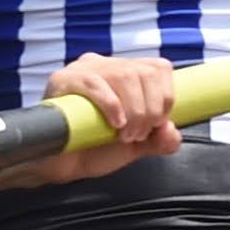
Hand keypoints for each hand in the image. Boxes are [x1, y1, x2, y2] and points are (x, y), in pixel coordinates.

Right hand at [15, 52, 180, 186]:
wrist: (58, 164)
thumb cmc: (92, 148)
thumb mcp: (135, 145)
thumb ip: (159, 140)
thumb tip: (171, 130)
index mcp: (124, 73)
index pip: (158, 67)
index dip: (166, 97)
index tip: (157, 125)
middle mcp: (105, 64)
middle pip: (144, 72)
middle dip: (149, 110)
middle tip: (136, 135)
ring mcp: (83, 69)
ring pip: (124, 75)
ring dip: (133, 111)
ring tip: (123, 134)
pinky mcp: (63, 79)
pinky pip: (94, 82)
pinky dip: (111, 105)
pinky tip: (113, 124)